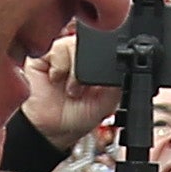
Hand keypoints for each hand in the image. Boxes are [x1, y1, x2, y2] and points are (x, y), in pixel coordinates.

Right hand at [21, 36, 116, 152]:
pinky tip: (56, 80)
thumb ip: (117, 84)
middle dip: (89, 68)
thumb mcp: (107, 103)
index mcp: (99, 65)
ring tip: (71, 88)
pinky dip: (59, 66)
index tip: (103, 81)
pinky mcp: (45, 54)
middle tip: (83, 89)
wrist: (49, 129)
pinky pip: (57, 48)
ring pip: (75, 44)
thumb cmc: (75, 117)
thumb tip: (125, 70)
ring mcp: (63, 53)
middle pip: (92, 42)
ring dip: (74, 70)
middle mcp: (81, 56)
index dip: (107, 59)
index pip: (108, 48)